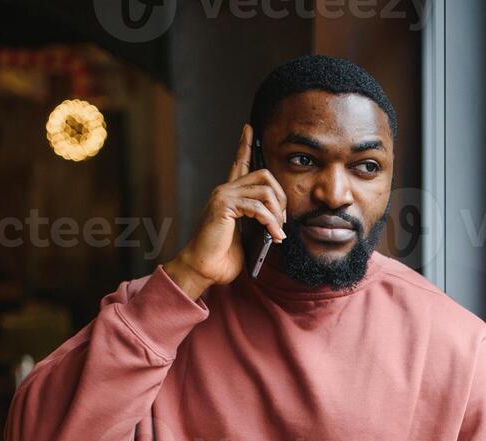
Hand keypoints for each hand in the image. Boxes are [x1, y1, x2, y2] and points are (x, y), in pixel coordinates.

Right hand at [162, 123, 286, 298]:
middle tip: (282, 221)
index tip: (249, 128)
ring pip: (264, 190)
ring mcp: (223, 196)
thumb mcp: (247, 236)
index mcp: (229, 195)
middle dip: (281, 197)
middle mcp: (225, 190)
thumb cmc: (222, 256)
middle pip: (264, 175)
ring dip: (277, 214)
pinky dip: (270, 222)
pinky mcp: (223, 206)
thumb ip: (258, 222)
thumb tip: (279, 220)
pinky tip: (274, 235)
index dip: (245, 145)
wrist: (203, 268)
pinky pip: (257, 206)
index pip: (239, 163)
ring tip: (277, 233)